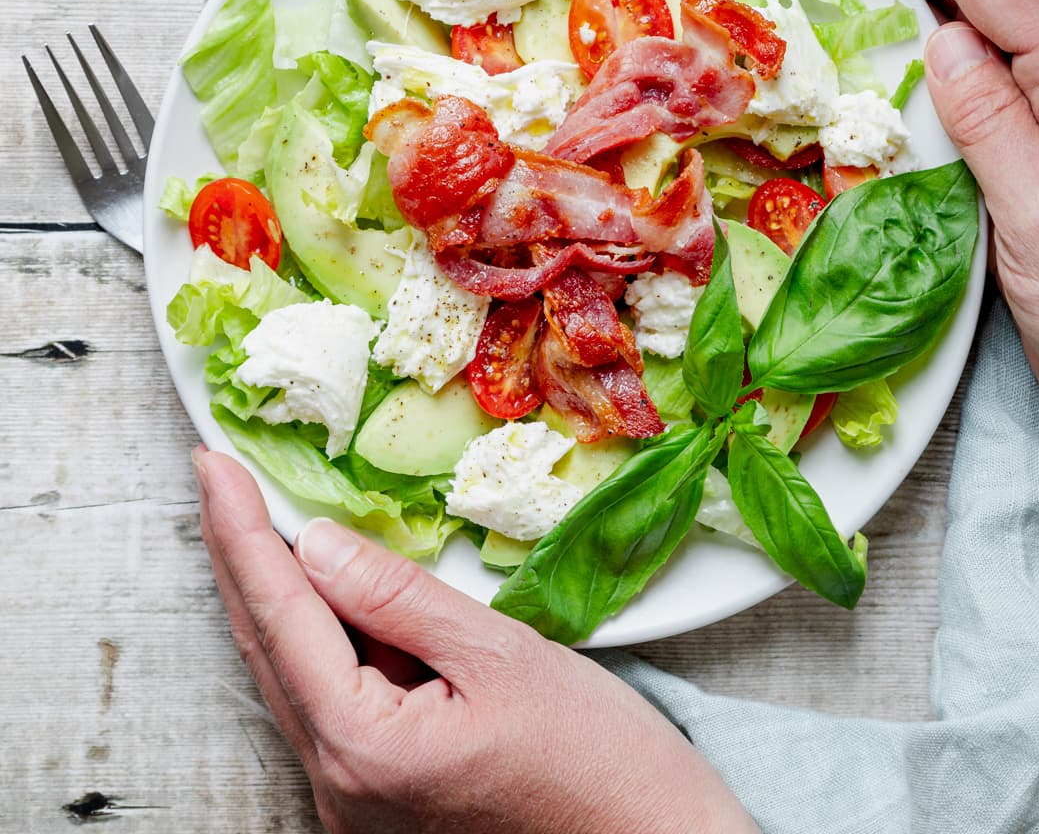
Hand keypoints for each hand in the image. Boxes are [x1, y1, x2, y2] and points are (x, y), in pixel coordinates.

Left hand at [194, 448, 758, 833]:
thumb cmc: (599, 760)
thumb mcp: (502, 656)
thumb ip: (400, 599)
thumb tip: (317, 544)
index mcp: (363, 748)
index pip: (281, 615)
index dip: (242, 531)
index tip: (214, 463)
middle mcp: (340, 786)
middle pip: (270, 648)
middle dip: (241, 557)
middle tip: (220, 478)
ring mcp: (358, 801)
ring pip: (297, 676)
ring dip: (279, 596)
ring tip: (263, 520)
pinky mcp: (385, 799)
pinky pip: (333, 703)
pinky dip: (325, 639)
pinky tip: (334, 596)